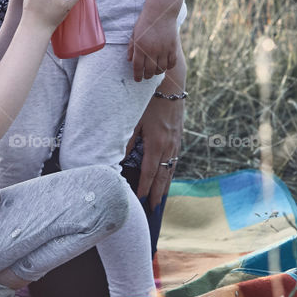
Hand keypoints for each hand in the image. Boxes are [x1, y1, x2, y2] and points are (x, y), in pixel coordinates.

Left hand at [125, 95, 184, 209]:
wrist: (170, 86)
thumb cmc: (148, 101)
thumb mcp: (134, 119)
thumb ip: (128, 140)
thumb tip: (118, 158)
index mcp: (156, 143)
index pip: (149, 172)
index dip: (144, 188)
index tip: (139, 200)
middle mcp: (168, 146)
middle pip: (162, 176)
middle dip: (157, 194)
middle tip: (153, 210)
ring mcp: (175, 142)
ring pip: (170, 170)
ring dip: (165, 186)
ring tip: (160, 200)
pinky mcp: (178, 137)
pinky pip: (175, 160)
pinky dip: (170, 173)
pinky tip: (167, 178)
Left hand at [127, 9, 178, 82]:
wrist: (160, 12)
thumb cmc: (145, 22)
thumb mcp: (134, 34)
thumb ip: (131, 48)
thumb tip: (129, 60)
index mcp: (140, 47)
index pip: (138, 67)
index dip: (137, 76)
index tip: (137, 80)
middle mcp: (152, 50)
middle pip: (150, 71)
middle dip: (146, 76)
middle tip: (145, 76)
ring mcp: (164, 50)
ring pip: (161, 69)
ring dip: (157, 72)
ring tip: (154, 71)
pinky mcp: (173, 48)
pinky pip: (172, 63)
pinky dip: (168, 67)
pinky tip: (164, 65)